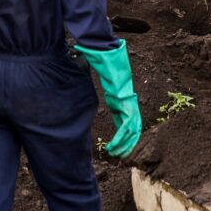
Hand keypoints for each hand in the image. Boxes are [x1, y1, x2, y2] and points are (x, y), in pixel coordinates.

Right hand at [74, 41, 142, 157]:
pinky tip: (114, 147)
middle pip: (133, 127)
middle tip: (122, 156)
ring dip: (125, 144)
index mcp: (120, 98)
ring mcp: (128, 102)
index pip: (125, 120)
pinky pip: (126, 125)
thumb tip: (77, 74)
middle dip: (129, 143)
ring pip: (132, 129)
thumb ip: (89, 79)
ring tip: (117, 155)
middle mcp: (126, 101)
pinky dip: (121, 138)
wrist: (106, 53)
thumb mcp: (96, 76)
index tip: (118, 145)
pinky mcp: (126, 102)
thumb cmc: (102, 61)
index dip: (124, 134)